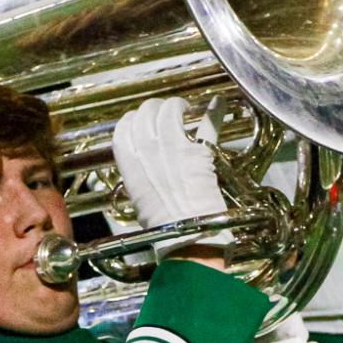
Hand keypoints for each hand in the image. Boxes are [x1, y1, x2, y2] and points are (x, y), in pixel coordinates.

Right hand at [111, 96, 229, 255]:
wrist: (187, 238)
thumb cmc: (164, 230)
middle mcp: (147, 152)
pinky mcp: (198, 152)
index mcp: (130, 167)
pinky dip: (214, 111)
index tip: (139, 118)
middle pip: (145, 114)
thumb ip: (141, 180)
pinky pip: (206, 124)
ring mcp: (172, 149)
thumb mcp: (140, 203)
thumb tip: (145, 173)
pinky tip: (219, 104)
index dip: (132, 119)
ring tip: (184, 108)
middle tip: (164, 110)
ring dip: (177, 105)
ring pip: (169, 111)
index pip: (123, 129)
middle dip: (154, 107)